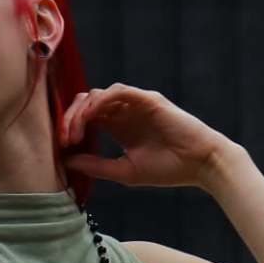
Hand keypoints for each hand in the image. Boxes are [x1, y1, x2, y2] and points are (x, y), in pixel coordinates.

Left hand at [57, 84, 239, 190]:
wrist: (201, 165)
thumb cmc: (168, 169)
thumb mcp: (125, 171)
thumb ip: (96, 165)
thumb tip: (67, 162)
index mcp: (119, 126)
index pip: (86, 117)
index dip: (69, 128)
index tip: (62, 147)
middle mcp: (125, 112)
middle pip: (86, 102)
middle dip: (70, 118)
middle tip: (64, 139)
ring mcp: (136, 104)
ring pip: (98, 94)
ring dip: (82, 111)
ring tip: (74, 131)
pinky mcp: (148, 99)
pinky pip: (118, 91)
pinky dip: (101, 101)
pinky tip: (91, 116)